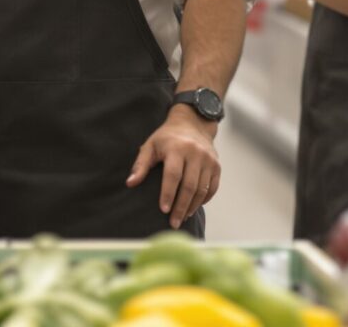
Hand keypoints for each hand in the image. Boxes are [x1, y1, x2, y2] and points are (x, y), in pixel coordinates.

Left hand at [127, 107, 220, 228]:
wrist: (193, 124)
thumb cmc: (166, 138)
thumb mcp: (150, 146)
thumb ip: (140, 165)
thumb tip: (130, 183)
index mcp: (177, 148)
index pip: (173, 175)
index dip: (168, 193)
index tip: (163, 210)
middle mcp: (195, 153)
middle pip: (189, 186)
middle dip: (180, 207)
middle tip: (173, 223)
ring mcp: (209, 160)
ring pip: (202, 189)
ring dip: (192, 206)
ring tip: (182, 218)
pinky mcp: (217, 166)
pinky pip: (212, 188)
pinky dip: (204, 200)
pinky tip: (193, 208)